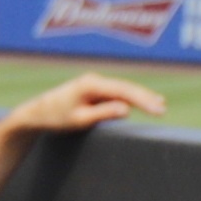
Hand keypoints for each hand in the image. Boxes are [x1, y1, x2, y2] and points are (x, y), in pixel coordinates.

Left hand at [0, 72, 163, 137]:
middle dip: (146, 97)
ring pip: (123, 89)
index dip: (143, 100)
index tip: (158, 110)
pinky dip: (131, 97)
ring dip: (141, 97)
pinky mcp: (94, 90)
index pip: (123, 91)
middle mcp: (94, 80)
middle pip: (126, 87)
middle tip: (163, 108)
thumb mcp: (79, 120)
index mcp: (91, 84)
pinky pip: (116, 93)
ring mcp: (94, 83)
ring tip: (160, 105)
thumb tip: (127, 109)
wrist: (36, 114)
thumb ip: (103, 113)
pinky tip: (143, 102)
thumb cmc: (55, 118)